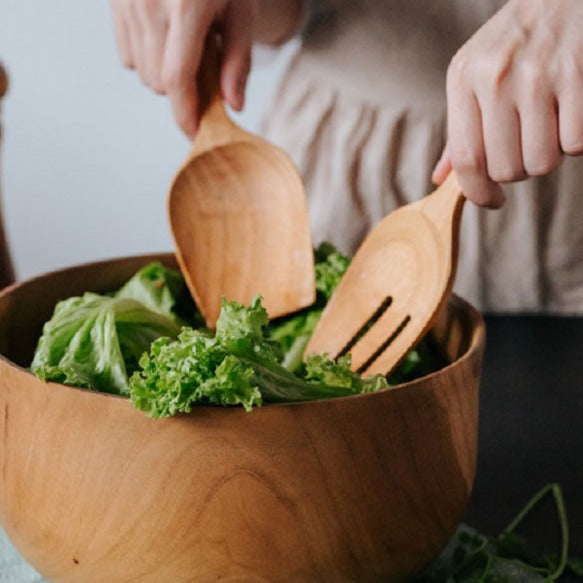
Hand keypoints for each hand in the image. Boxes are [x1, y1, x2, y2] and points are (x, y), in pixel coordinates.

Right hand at [110, 0, 258, 137]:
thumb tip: (234, 106)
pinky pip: (126, 56)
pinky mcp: (115, 4)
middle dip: (182, 92)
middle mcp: (150, 5)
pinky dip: (146, 60)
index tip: (196, 134)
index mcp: (186, 8)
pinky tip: (164, 41)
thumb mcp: (241, 13)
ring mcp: (127, 3)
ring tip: (186, 50)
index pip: (178, 80)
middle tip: (204, 75)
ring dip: (164, 76)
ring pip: (142, 73)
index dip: (186, 115)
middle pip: (159, 83)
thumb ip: (238, 61)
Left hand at [432, 0, 582, 207]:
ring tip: (546, 129)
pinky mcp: (576, 73)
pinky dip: (575, 141)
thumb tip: (441, 178)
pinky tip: (570, 114)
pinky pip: (576, 144)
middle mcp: (494, 76)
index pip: (466, 160)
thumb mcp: (473, 75)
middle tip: (524, 149)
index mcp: (463, 78)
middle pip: (505, 169)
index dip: (479, 193)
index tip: (492, 201)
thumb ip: (459, 128)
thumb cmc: (514, 41)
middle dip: (517, 172)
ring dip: (547, 158)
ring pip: (541, 162)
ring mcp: (537, 74)